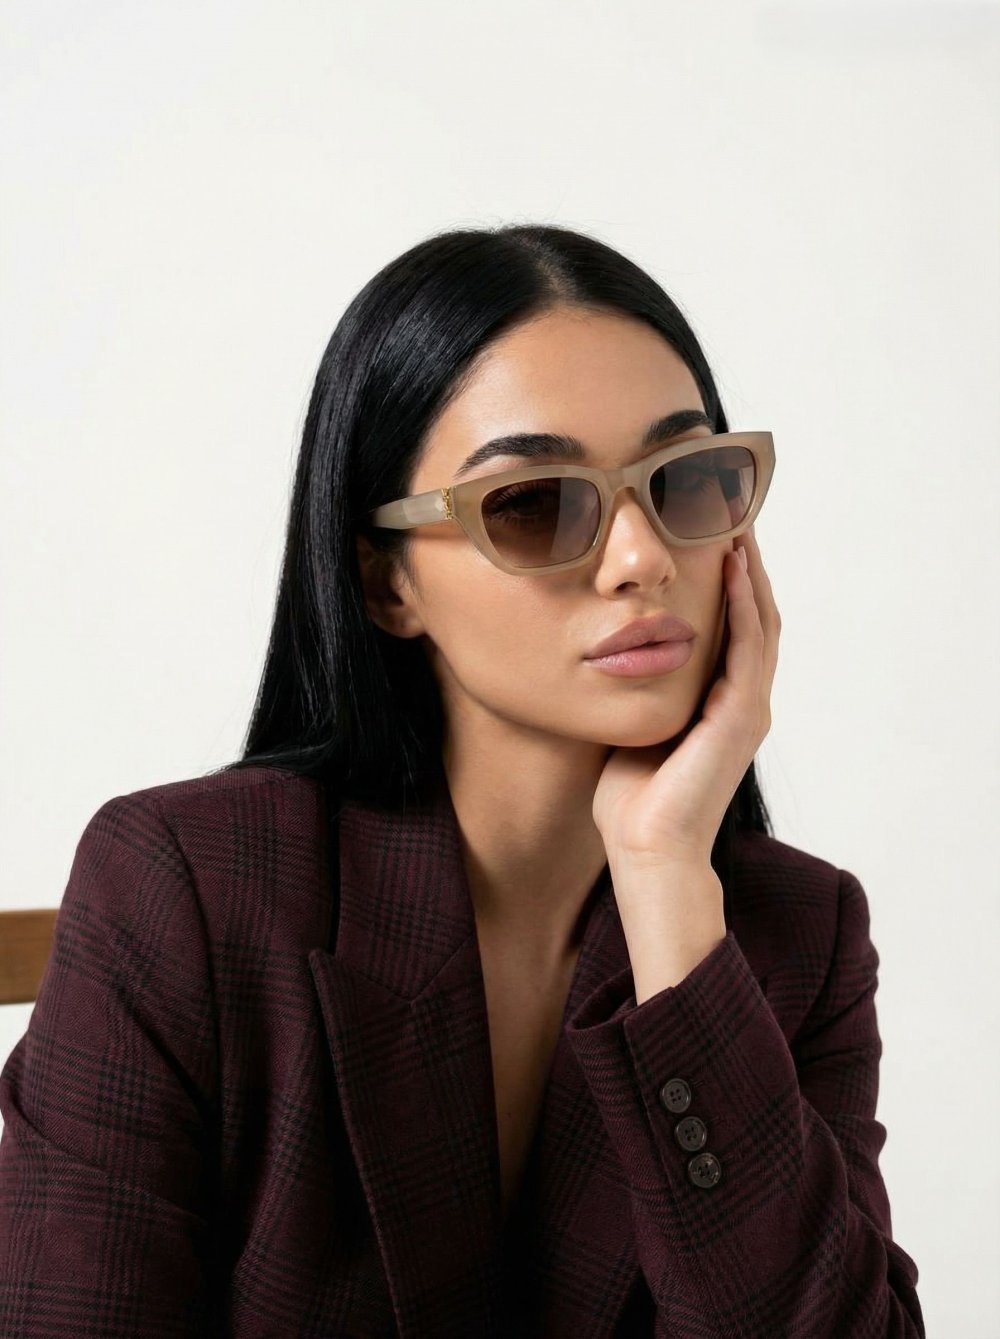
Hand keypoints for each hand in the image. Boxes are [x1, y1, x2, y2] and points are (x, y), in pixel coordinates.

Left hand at [592, 527, 780, 870]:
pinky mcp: (741, 716)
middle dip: (746, 564)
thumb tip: (610, 648)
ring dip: (750, 571)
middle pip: (755, 614)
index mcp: (721, 702)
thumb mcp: (634, 721)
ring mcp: (748, 707)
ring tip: (738, 524)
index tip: (711, 534)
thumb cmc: (632, 796)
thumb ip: (638, 686)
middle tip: (733, 513)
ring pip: (760, 621)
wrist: (646, 847)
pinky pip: (747, 645)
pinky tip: (731, 567)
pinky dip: (742, 602)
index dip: (728, 580)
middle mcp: (744, 700)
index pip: (733, 626)